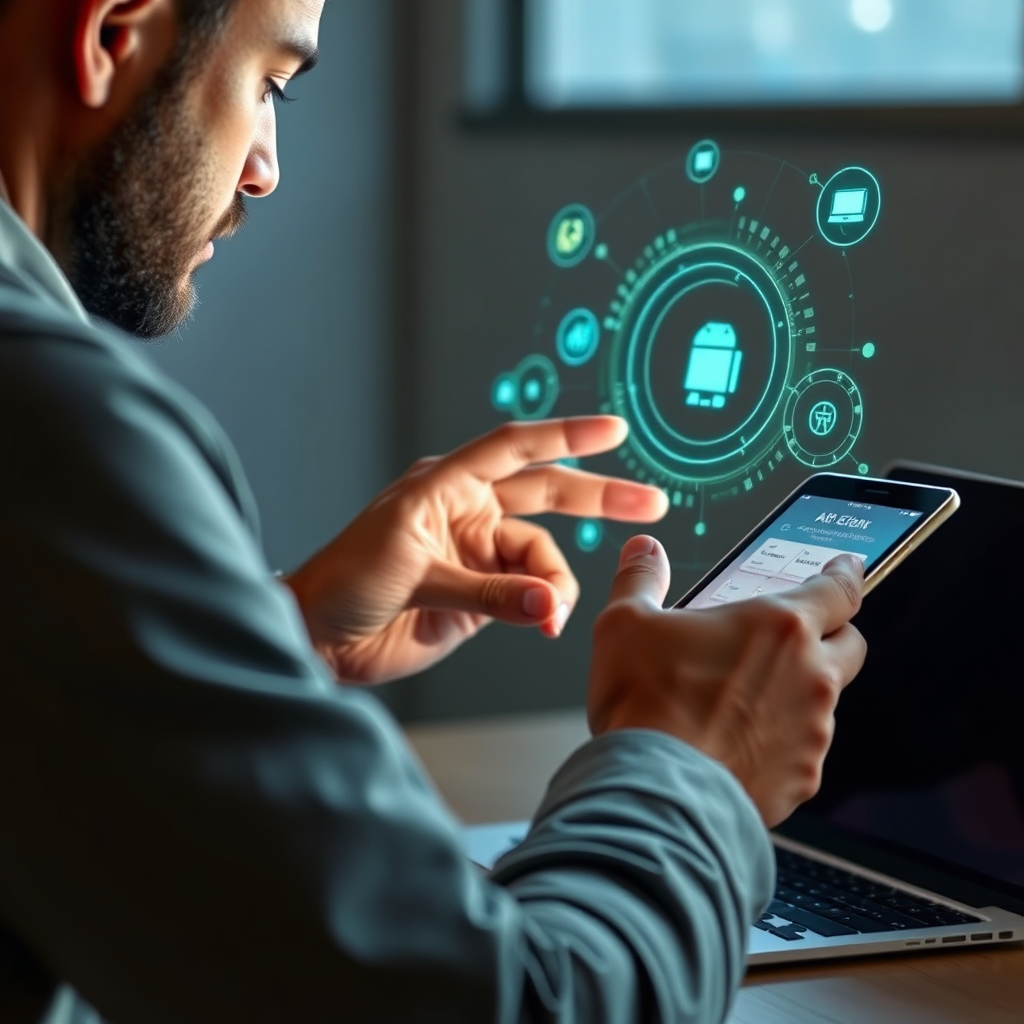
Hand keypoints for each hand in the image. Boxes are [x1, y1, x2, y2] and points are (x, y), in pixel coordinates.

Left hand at [284, 417, 668, 684]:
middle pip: (547, 495)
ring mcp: (479, 556)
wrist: (319, 636)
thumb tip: (549, 604)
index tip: (612, 430)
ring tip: (552, 612)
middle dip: (600, 497)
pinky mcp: (482, 598)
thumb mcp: (414, 573)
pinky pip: (532, 596)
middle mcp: (469, 513)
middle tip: (649, 503)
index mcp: (447, 484)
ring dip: (556, 583)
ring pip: (543, 558)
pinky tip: (548, 621)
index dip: (566, 436)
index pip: (515, 448)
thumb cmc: (343, 581)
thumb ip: (487, 592)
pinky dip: (546, 608)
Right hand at [587, 537, 866, 827]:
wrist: (654, 791)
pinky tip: (735, 747)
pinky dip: (778, 745)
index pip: (839, 589)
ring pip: (825, 703)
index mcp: (779, 626)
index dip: (845, 574)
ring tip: (741, 702)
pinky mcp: (802, 779)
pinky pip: (802, 753)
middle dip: (831, 635)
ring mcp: (812, 732)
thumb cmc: (645, 704)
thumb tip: (643, 552)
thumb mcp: (624, 623)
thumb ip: (640, 579)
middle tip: (792, 638)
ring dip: (796, 695)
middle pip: (851, 645)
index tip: (847, 567)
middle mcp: (810, 676)